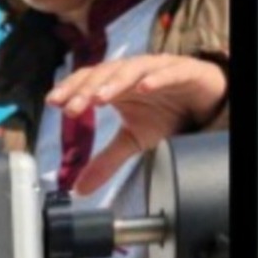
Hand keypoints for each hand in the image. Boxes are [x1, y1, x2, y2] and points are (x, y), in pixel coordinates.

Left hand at [48, 54, 226, 195]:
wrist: (204, 102)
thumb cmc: (167, 113)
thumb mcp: (133, 141)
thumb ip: (106, 160)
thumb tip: (79, 188)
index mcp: (117, 84)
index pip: (88, 81)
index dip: (70, 89)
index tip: (54, 103)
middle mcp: (133, 72)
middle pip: (105, 74)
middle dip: (86, 90)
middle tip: (72, 107)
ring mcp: (157, 68)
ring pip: (132, 70)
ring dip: (114, 82)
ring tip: (99, 98)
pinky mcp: (183, 71)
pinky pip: (168, 72)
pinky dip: (156, 78)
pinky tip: (144, 87)